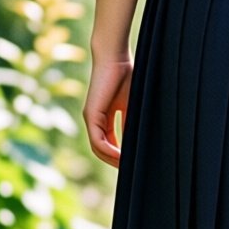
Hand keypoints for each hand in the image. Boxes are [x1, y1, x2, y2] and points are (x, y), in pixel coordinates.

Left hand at [84, 52, 132, 167]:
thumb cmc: (125, 75)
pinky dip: (109, 151)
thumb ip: (130, 122)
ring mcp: (91, 118)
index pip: (108, 143)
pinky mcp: (91, 114)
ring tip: (128, 167)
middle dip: (115, 161)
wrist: (115, 58)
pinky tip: (122, 157)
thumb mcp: (131, 104)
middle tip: (131, 171)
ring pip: (98, 148)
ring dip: (112, 160)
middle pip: (102, 149)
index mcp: (103, 117)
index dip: (119, 155)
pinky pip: (98, 141)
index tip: (133, 162)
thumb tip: (138, 142)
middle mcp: (94, 120)